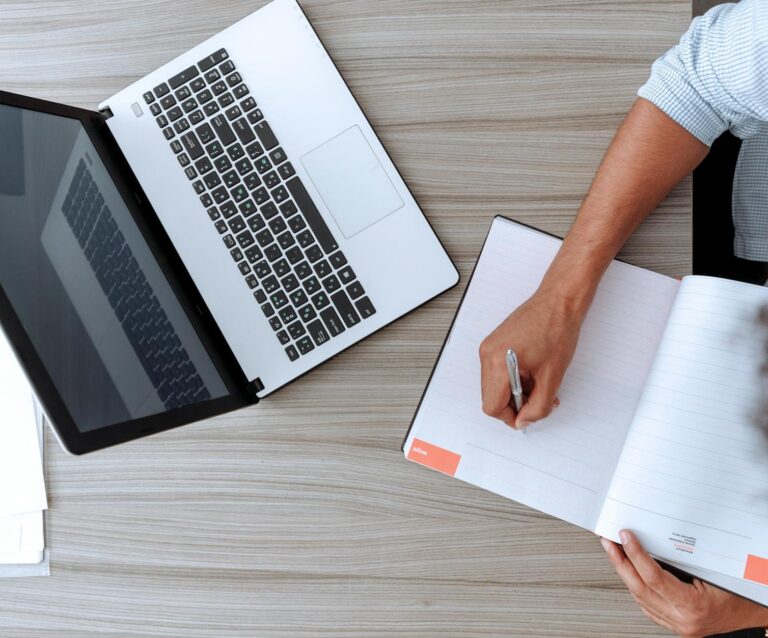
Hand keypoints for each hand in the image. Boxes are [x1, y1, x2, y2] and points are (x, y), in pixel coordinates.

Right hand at [478, 289, 582, 428]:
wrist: (558, 302)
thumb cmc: (557, 331)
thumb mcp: (552, 377)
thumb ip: (538, 406)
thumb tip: (525, 421)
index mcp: (498, 363)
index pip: (492, 406)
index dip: (510, 417)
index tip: (527, 417)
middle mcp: (487, 354)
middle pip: (491, 397)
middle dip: (515, 405)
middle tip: (538, 400)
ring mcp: (489, 347)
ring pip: (494, 386)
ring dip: (515, 392)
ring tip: (539, 384)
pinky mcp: (495, 343)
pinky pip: (497, 372)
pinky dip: (513, 379)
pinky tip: (532, 373)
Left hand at [602, 530, 767, 636]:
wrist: (756, 612)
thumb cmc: (741, 592)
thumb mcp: (714, 569)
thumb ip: (686, 557)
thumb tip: (657, 534)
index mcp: (693, 607)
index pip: (653, 577)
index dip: (635, 554)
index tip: (625, 537)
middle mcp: (682, 620)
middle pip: (640, 588)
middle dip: (620, 562)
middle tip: (608, 542)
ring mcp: (678, 625)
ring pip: (640, 598)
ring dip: (625, 573)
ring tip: (614, 552)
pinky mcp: (675, 625)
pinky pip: (647, 606)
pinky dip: (637, 587)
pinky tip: (630, 572)